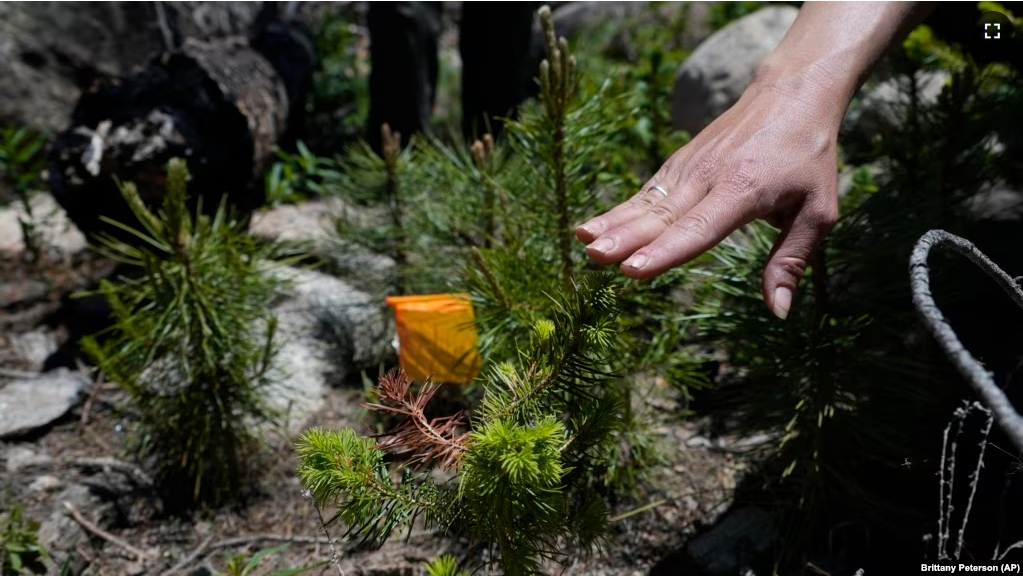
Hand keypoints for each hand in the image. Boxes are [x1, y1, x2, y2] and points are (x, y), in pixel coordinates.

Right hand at [575, 76, 841, 319]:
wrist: (791, 94)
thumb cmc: (809, 159)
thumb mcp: (818, 212)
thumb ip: (791, 261)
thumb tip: (779, 312)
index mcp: (743, 191)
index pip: (698, 228)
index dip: (665, 251)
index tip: (634, 270)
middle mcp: (708, 177)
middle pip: (661, 215)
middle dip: (625, 239)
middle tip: (595, 259)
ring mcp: (688, 168)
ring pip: (645, 203)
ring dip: (612, 224)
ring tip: (583, 243)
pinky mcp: (678, 164)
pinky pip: (645, 193)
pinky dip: (617, 211)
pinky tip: (592, 229)